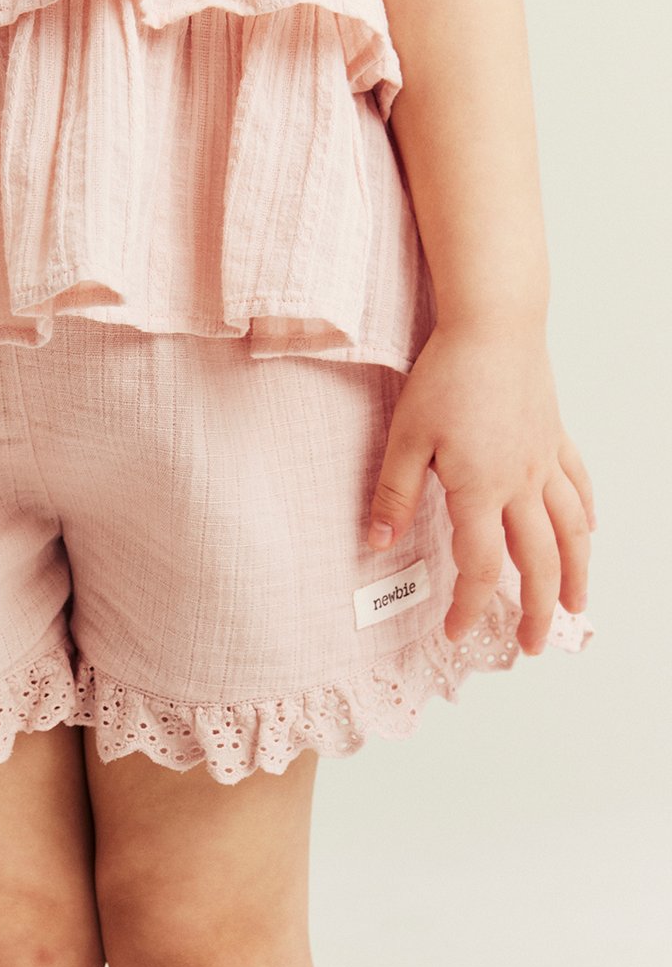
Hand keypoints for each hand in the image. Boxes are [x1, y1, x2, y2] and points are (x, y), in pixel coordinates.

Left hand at [366, 321, 595, 653]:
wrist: (495, 321)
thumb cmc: (448, 374)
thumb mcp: (405, 438)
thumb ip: (393, 496)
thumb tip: (377, 545)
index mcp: (481, 490)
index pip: (480, 566)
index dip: (469, 606)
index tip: (456, 632)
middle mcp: (522, 483)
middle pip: (538, 562)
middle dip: (533, 610)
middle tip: (528, 646)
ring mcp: (544, 462)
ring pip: (572, 531)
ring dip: (574, 574)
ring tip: (573, 607)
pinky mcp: (555, 438)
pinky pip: (578, 487)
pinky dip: (586, 517)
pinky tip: (589, 533)